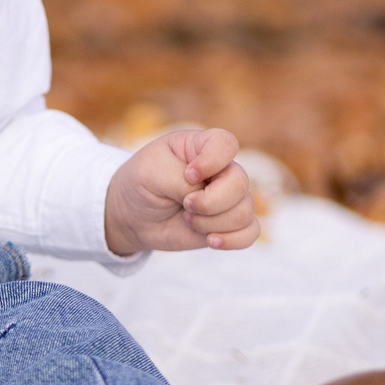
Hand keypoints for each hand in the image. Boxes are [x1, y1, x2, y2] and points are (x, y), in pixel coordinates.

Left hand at [103, 127, 260, 256]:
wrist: (133, 216)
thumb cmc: (141, 184)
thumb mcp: (150, 173)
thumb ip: (179, 180)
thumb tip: (204, 195)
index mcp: (201, 146)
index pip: (226, 143)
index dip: (212, 161)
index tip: (188, 174)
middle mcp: (221, 169)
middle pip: (240, 183)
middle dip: (210, 202)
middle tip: (185, 205)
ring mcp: (228, 197)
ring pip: (244, 211)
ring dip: (211, 223)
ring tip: (187, 219)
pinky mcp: (229, 223)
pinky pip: (251, 232)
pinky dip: (232, 240)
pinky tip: (211, 241)